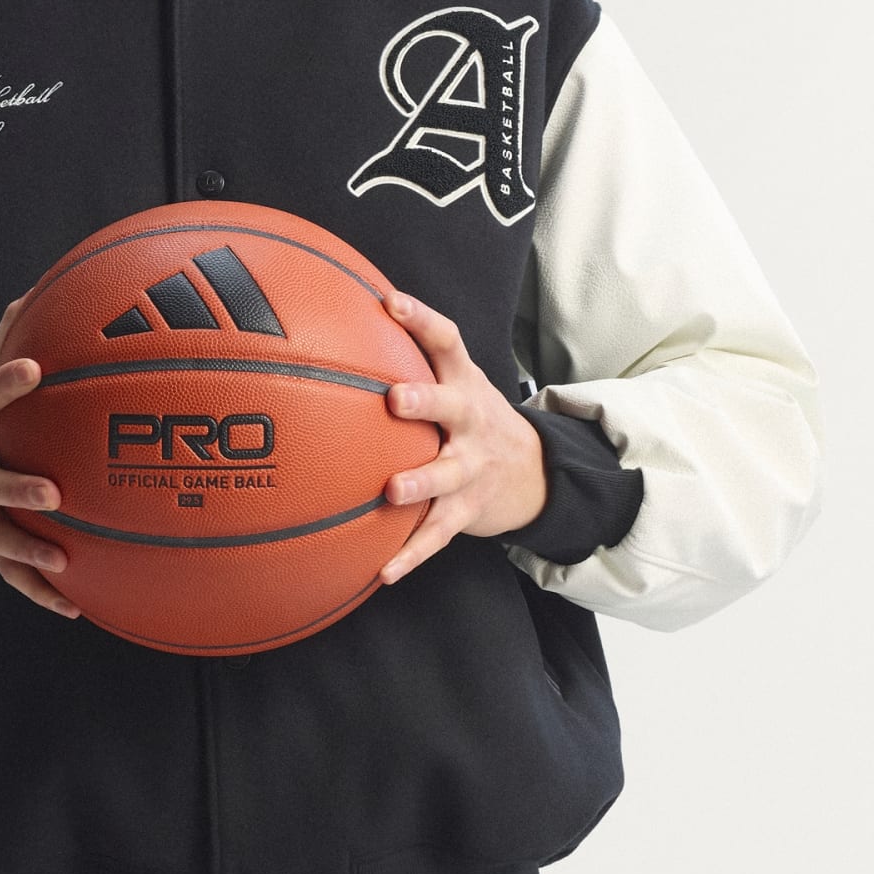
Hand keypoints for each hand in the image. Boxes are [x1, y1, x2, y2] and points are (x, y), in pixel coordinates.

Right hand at [0, 294, 79, 617]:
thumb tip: (45, 286)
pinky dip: (37, 589)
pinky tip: (73, 605)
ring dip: (27, 549)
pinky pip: (6, 570)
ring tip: (62, 560)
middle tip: (52, 492)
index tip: (35, 369)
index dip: (5, 383)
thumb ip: (5, 338)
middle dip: (16, 487)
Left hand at [377, 287, 548, 583]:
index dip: (421, 320)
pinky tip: (383, 572)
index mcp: (462, 383)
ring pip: (448, 475)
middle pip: (453, 407)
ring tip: (392, 491)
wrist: (536, 472)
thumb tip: (337, 320)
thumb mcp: (453, 381)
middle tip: (396, 399)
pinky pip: (438, 533)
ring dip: (421, 482)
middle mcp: (471, 422)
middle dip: (426, 402)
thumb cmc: (470, 418)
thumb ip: (407, 355)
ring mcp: (474, 467)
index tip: (391, 302)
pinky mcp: (469, 509)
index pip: (446, 341)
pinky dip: (412, 553)